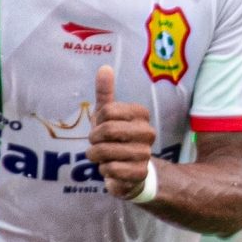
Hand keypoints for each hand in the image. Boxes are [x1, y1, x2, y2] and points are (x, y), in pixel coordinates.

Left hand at [89, 65, 155, 198]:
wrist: (130, 171)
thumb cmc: (116, 139)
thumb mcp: (108, 115)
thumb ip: (106, 92)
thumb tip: (104, 68)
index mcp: (141, 114)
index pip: (108, 110)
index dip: (98, 120)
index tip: (101, 126)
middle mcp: (148, 132)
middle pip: (107, 130)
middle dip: (94, 139)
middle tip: (95, 144)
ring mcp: (145, 153)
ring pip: (106, 151)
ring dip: (96, 156)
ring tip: (101, 157)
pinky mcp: (141, 173)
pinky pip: (111, 169)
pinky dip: (104, 170)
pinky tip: (110, 169)